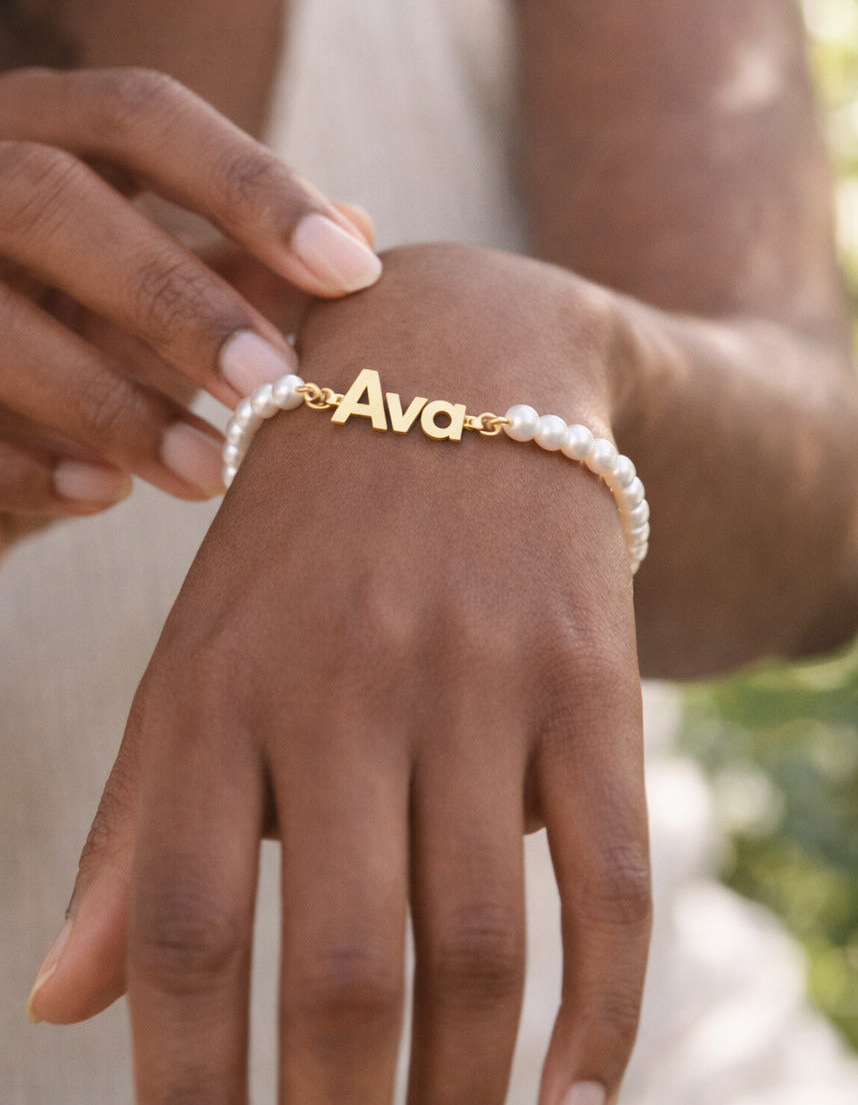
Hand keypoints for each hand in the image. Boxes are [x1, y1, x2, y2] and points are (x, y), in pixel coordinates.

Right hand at [0, 66, 379, 547]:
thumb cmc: (64, 311)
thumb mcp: (143, 274)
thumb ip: (234, 254)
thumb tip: (359, 232)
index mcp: (38, 127)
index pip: (142, 115)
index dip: (249, 184)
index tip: (350, 268)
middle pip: (50, 197)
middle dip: (170, 294)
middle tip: (271, 384)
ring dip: (107, 398)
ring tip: (209, 472)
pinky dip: (23, 460)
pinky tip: (105, 495)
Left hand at [29, 244, 650, 1104]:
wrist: (454, 380)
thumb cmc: (301, 554)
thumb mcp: (196, 662)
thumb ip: (131, 830)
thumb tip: (54, 1007)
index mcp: (218, 685)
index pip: (182, 931)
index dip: (185, 1092)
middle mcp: (343, 680)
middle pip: (339, 966)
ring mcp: (477, 675)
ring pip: (478, 947)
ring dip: (461, 1097)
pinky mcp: (589, 677)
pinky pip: (609, 878)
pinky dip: (600, 1019)